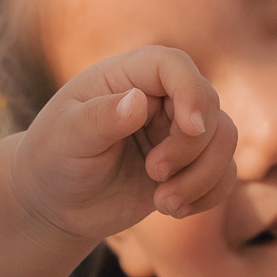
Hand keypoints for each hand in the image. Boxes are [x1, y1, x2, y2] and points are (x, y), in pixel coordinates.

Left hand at [9, 46, 236, 238]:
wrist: (55, 202)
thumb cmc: (52, 159)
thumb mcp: (66, 138)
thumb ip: (100, 118)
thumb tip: (138, 101)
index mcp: (127, 76)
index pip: (174, 65)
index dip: (191, 91)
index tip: (191, 127)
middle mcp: (159, 98)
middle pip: (208, 106)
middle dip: (191, 148)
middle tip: (153, 174)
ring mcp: (176, 131)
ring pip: (224, 139)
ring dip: (203, 177)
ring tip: (165, 203)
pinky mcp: (188, 166)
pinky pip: (223, 173)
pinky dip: (208, 195)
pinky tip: (175, 210)